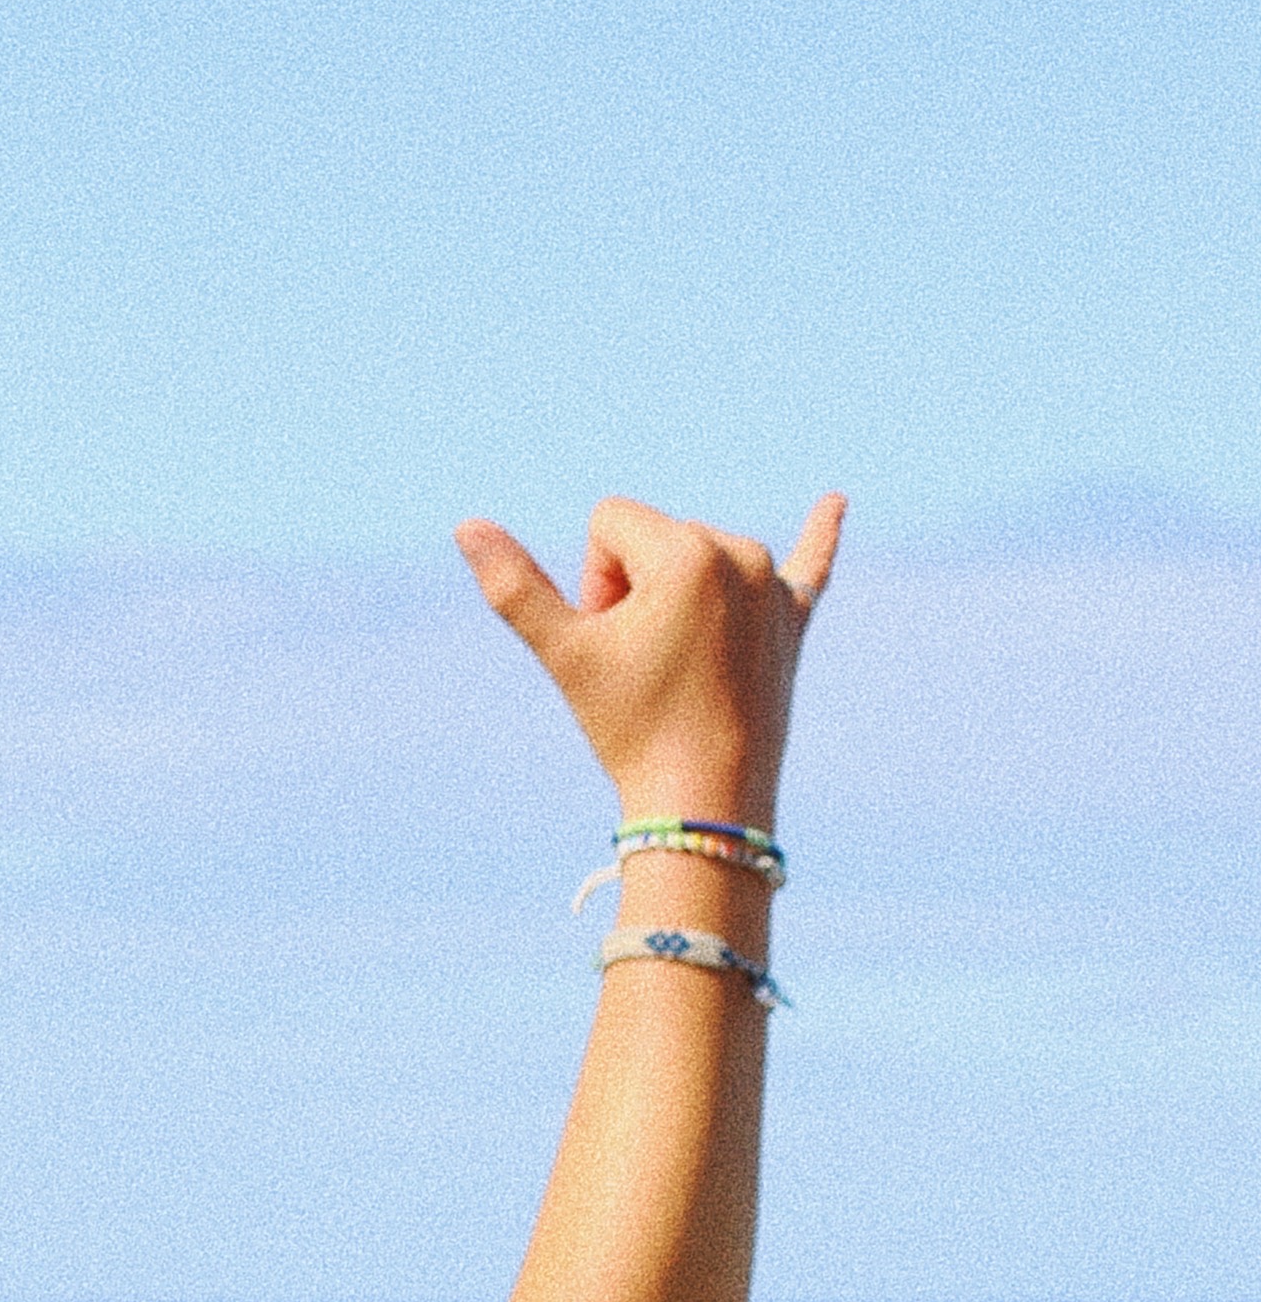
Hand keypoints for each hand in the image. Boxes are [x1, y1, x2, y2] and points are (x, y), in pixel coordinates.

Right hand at [456, 493, 844, 823]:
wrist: (705, 798)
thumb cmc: (631, 723)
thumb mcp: (564, 652)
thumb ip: (514, 584)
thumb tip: (466, 524)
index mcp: (687, 551)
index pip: (609, 521)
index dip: (594, 579)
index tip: (610, 636)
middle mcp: (741, 554)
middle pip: (652, 535)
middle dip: (632, 586)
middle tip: (643, 660)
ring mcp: (775, 587)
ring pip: (697, 553)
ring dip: (676, 593)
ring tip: (681, 662)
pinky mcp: (794, 621)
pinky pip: (811, 564)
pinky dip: (821, 533)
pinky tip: (835, 503)